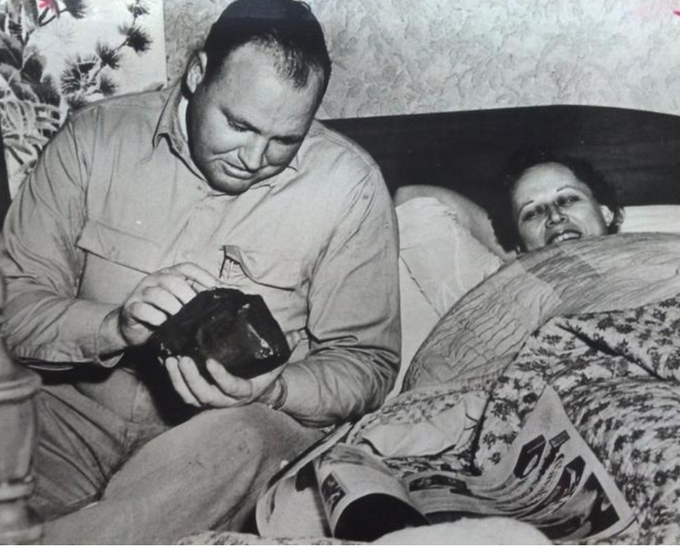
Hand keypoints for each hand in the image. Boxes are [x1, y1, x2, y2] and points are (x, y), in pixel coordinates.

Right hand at [119, 263, 221, 346]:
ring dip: (172, 306)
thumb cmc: (164, 314)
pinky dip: (154, 316)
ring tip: (180, 317)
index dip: (203, 276)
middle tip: (197, 310)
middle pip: (173, 280)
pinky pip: (141, 309)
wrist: (134, 330)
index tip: (217, 288)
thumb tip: (232, 293)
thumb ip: (200, 298)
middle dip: (188, 295)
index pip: (187, 268)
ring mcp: (141, 293)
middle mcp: (155, 279)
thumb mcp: (183, 304)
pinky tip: (162, 323)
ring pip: (157, 293)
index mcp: (170, 275)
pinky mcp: (131, 308)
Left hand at [164, 330, 299, 407]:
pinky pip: (184, 395)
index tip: (210, 361)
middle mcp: (227, 400)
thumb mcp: (278, 361)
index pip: (231, 388)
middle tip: (183, 359)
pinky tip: (167, 364)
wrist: (258, 388)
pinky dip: (174, 382)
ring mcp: (212, 400)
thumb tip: (294, 335)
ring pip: (191, 398)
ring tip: (171, 361)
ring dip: (178, 381)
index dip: (220, 377)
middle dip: (192, 379)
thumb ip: (285, 348)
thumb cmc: (266, 372)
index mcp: (246, 392)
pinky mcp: (200, 397)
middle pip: (205, 396)